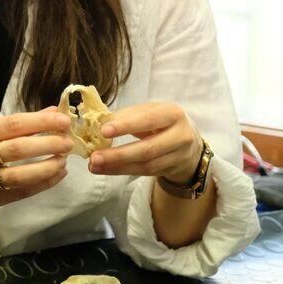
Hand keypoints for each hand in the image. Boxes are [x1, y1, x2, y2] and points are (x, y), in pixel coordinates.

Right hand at [0, 107, 72, 217]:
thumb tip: (52, 113)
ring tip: (64, 160)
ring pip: (20, 174)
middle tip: (69, 141)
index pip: (12, 125)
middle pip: (18, 149)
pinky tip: (58, 175)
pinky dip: (43, 183)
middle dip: (48, 144)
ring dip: (48, 166)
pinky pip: (22, 192)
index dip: (40, 122)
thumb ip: (15, 125)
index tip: (63, 120)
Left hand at [87, 102, 202, 183]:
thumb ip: (128, 115)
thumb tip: (101, 121)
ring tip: (94, 166)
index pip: (148, 119)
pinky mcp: (172, 170)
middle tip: (94, 157)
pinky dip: (122, 171)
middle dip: (118, 154)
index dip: (126, 125)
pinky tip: (106, 169)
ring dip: (117, 167)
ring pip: (145, 165)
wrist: (188, 141)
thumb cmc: (161, 121)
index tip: (103, 131)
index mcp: (173, 113)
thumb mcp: (150, 111)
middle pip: (148, 148)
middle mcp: (181, 135)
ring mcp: (179, 156)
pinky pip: (145, 172)